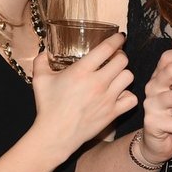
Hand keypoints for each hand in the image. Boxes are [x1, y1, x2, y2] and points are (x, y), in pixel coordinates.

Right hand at [29, 31, 136, 158]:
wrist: (55, 134)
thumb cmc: (47, 107)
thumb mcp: (40, 80)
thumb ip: (41, 62)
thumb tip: (44, 52)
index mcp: (81, 71)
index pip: (106, 48)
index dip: (116, 39)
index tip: (120, 37)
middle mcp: (97, 83)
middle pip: (123, 60)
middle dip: (121, 56)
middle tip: (115, 58)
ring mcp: (107, 99)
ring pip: (129, 77)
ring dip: (124, 74)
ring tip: (117, 75)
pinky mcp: (112, 113)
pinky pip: (131, 99)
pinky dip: (128, 96)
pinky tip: (119, 95)